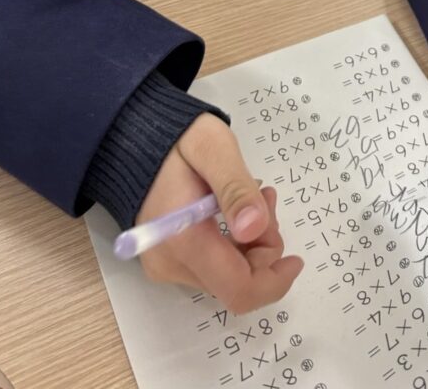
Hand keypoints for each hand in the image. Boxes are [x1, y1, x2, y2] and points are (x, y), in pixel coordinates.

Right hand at [136, 113, 303, 311]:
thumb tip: (255, 230)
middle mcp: (171, 263)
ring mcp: (166, 264)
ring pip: (227, 274)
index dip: (274, 281)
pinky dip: (235, 242)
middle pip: (237, 282)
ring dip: (252, 242)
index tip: (295, 258)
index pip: (238, 290)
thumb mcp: (213, 149)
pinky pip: (213, 265)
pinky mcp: (167, 259)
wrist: (131, 137)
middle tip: (265, 197)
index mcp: (184, 240)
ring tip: (252, 194)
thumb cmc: (176, 137)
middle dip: (264, 247)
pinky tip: (235, 208)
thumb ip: (235, 188)